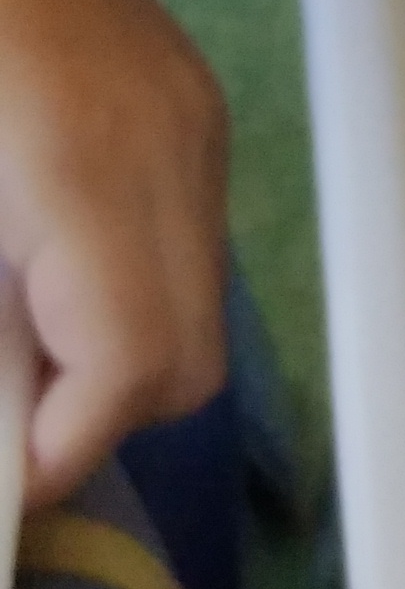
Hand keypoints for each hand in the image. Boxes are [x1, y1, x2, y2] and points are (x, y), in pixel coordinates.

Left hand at [0, 0, 229, 504]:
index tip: (7, 470)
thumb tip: (2, 416)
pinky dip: (135, 296)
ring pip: (201, 317)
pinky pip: (191, 251)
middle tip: (16, 413)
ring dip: (121, 362)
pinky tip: (58, 268)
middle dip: (101, 422)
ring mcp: (195, 135)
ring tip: (29, 338)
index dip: (64, 446)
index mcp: (74, 169)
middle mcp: (163, 158)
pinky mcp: (200, 118)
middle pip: (183, 363)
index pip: (124, 362)